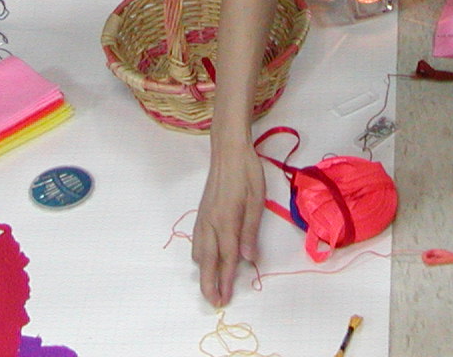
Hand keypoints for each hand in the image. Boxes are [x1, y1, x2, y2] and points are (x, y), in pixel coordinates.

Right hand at [192, 141, 265, 305]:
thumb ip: (250, 231)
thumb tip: (249, 259)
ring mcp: (203, 217)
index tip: (225, 298)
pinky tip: (203, 259)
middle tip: (213, 302)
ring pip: (198, 251)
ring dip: (202, 271)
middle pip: (207, 260)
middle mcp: (211, 222)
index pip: (227, 257)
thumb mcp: (256, 201)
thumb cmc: (247, 173)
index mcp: (227, 220)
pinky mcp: (201, 212)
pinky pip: (196, 240)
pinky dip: (198, 255)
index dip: (226, 280)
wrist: (228, 150)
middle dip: (208, 284)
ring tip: (209, 286)